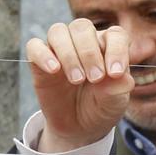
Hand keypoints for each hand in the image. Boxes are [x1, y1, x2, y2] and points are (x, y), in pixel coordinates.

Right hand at [24, 20, 132, 151]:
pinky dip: (43, 55)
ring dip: (68, 54)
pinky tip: (53, 70)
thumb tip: (121, 77)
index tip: (115, 73)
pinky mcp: (39, 62)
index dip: (116, 49)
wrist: (77, 127)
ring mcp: (59, 49)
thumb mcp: (115, 103)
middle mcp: (83, 42)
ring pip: (58, 31)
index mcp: (107, 46)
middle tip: (94, 79)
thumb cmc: (100, 108)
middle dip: (89, 53)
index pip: (114, 34)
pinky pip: (34, 46)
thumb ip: (119, 88)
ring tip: (76, 79)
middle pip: (82, 27)